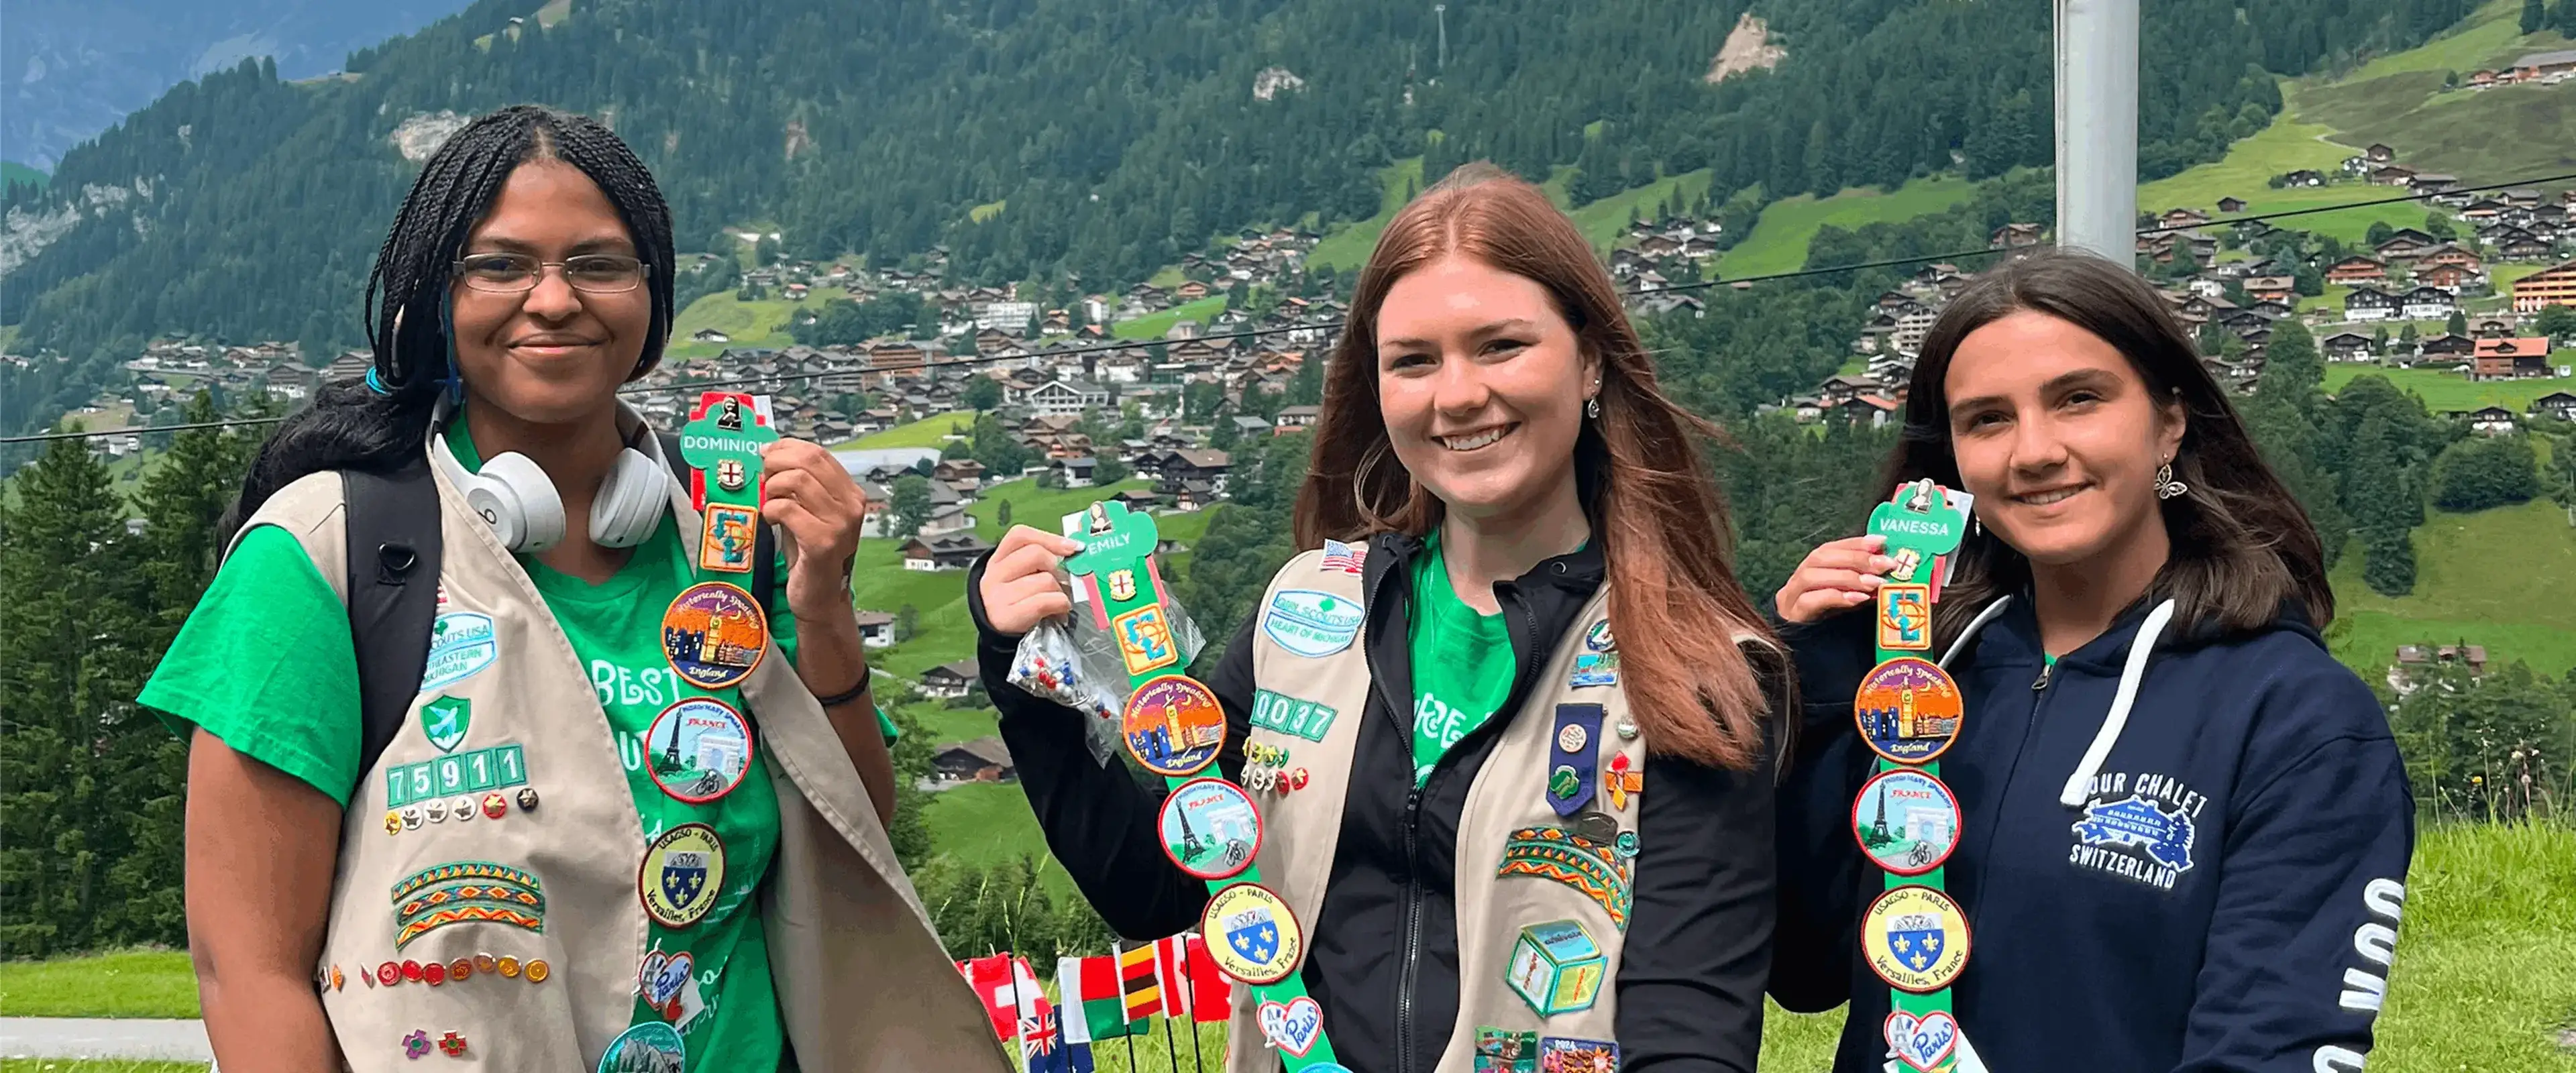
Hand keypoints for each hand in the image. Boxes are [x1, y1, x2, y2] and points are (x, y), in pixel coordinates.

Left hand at [759, 439, 866, 619]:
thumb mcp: (807, 511)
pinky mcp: (822, 542)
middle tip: (764, 480)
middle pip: (809, 461)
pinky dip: (772, 509)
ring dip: (773, 488)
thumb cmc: (809, 553)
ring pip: (796, 480)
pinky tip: (771, 520)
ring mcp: (840, 524)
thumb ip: (797, 484)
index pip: (819, 453)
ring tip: (769, 504)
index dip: (787, 447)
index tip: (766, 454)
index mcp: (851, 493)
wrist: (819, 597)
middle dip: (777, 464)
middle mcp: (852, 505)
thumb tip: (770, 451)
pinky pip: (787, 508)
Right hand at [980, 525, 1081, 636]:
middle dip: (1057, 567)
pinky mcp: (1007, 616)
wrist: (997, 631)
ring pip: (1045, 580)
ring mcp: (998, 596)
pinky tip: (1060, 609)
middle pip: (1036, 554)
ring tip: (1058, 599)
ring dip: (1060, 591)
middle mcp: (995, 574)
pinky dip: (1060, 604)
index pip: (1020, 536)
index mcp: (999, 559)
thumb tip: (1074, 551)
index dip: (1050, 538)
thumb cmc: (1016, 600)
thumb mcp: (1021, 576)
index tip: (1073, 547)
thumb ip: (1040, 561)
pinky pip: (1044, 602)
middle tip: (1062, 581)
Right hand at [1774, 534, 1896, 623]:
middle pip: (1820, 557)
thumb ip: (1863, 583)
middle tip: (1884, 564)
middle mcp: (1797, 580)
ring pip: (1811, 576)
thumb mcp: (1850, 599)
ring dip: (1847, 576)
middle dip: (1855, 558)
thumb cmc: (1832, 626)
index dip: (1855, 543)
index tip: (1881, 542)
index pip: (1830, 548)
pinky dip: (1836, 596)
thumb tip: (1887, 569)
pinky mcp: (1792, 617)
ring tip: (1874, 583)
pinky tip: (1858, 599)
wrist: (1811, 656)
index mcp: (1810, 571)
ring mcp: (1790, 598)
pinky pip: (1810, 601)